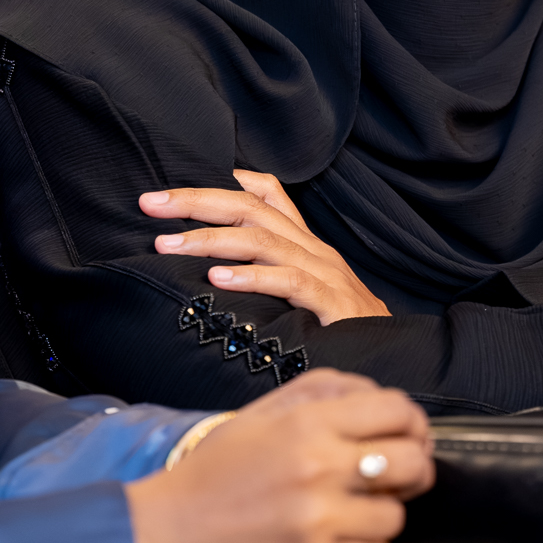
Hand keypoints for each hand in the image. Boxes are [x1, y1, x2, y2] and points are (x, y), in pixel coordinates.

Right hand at [127, 369, 432, 542]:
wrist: (169, 531)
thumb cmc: (215, 471)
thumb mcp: (262, 414)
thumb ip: (324, 391)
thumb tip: (379, 395)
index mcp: (307, 423)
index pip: (397, 409)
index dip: (411, 420)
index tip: (406, 432)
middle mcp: (319, 468)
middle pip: (412, 461)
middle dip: (412, 466)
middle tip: (396, 472)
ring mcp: (320, 520)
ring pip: (398, 515)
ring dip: (383, 513)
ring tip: (355, 509)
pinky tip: (347, 539)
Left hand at [142, 170, 391, 324]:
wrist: (392, 358)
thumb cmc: (343, 326)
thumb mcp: (307, 288)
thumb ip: (272, 266)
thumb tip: (221, 260)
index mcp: (305, 242)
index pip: (265, 195)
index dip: (219, 184)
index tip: (170, 190)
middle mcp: (314, 249)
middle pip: (251, 208)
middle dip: (196, 202)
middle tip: (150, 203)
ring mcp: (325, 273)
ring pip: (263, 240)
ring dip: (211, 239)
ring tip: (169, 244)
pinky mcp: (333, 303)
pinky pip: (290, 282)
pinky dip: (252, 277)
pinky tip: (218, 280)